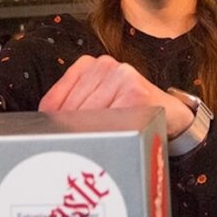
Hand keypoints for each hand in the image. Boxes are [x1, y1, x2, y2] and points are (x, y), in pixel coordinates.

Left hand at [38, 55, 194, 138]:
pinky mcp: (136, 92)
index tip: (57, 141)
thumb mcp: (98, 102)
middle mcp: (103, 65)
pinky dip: (109, 135)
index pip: (53, 101)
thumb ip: (72, 107)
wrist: (173, 114)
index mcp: (88, 65)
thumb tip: (43, 129)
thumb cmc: (131, 111)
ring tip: (98, 147)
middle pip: (69, 111)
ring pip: (88, 118)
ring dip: (91, 137)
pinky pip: (110, 122)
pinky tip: (116, 139)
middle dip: (71, 134)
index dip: (53, 127)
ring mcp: (121, 76)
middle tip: (75, 151)